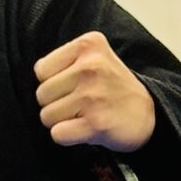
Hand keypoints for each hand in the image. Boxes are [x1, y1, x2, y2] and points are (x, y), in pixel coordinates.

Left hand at [34, 31, 156, 153]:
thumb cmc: (112, 86)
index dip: (53, 82)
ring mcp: (93, 95)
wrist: (148, 113)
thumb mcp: (94, 57)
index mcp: (89, 44)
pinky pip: (57, 134)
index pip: (41, 70)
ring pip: (46, 116)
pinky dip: (68, 137)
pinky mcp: (96, 123)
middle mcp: (91, 66)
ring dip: (62, 121)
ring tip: (85, 114)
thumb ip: (65, 61)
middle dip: (56, 103)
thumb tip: (31, 79)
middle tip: (80, 104)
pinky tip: (86, 128)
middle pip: (41, 94)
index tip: (75, 85)